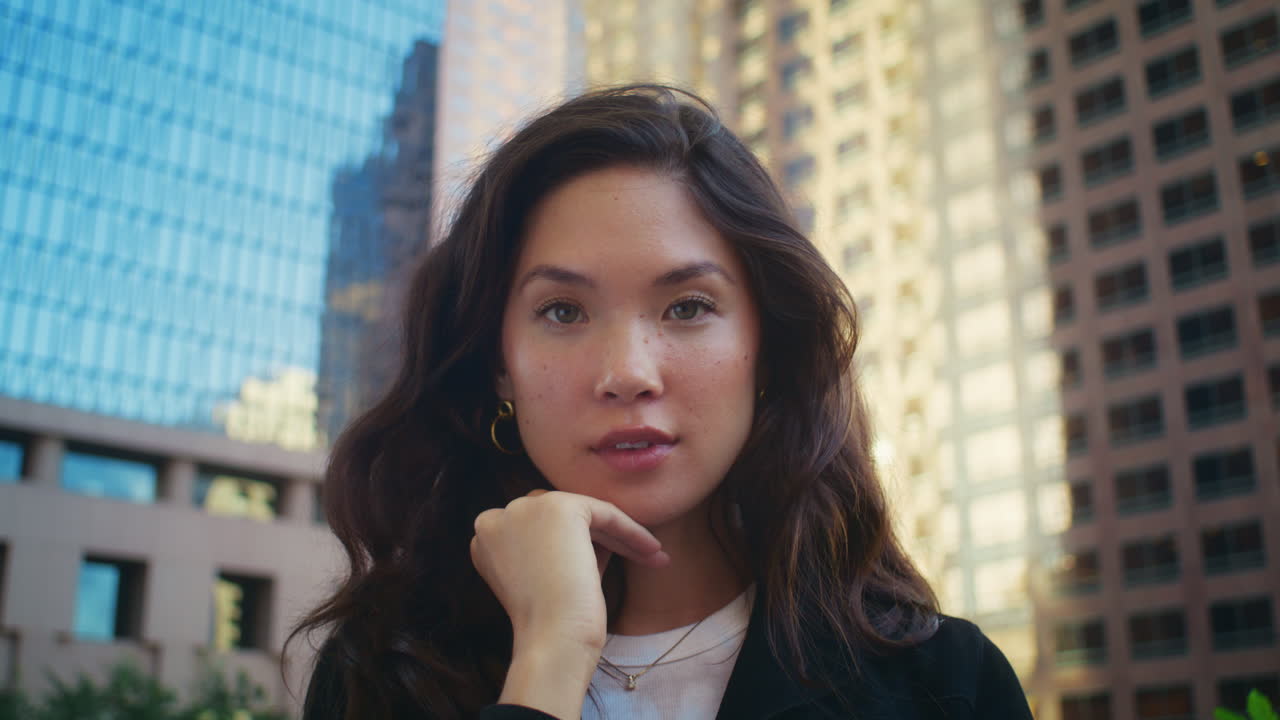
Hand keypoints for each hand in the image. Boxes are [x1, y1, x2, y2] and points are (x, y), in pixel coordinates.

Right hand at [470, 490, 668, 717]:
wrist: (552, 638)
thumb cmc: (550, 624)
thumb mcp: (547, 580)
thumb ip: (560, 551)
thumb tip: (601, 534)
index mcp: (486, 539)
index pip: (538, 530)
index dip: (577, 545)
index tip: (608, 563)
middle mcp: (496, 517)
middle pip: (559, 517)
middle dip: (600, 536)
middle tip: (637, 556)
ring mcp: (524, 508)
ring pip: (582, 514)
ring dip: (620, 534)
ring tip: (650, 557)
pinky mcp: (558, 506)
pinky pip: (604, 512)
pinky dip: (630, 531)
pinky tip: (652, 550)